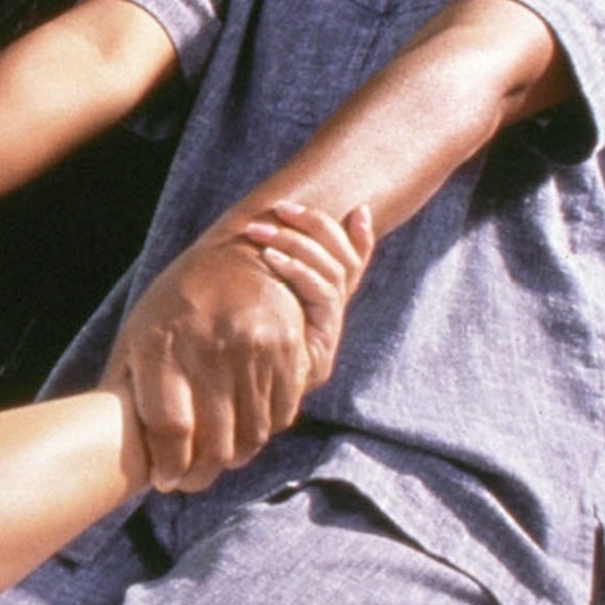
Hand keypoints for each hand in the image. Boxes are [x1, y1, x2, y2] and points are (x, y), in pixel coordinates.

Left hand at [103, 200, 374, 492]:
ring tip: (216, 463)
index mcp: (162, 344)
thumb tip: (104, 440)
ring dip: (233, 459)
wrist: (238, 252)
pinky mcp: (287, 350)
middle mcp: (209, 347)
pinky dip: (262, 434)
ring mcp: (253, 348)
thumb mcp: (138, 333)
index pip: (170, 429)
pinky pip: (280, 415)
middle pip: (212, 440)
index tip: (167, 482)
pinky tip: (244, 436)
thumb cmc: (175, 302)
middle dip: (200, 474)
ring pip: (250, 434)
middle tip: (191, 483)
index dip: (170, 466)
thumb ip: (127, 384)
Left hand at [239, 200, 375, 386]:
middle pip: (344, 261)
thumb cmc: (244, 342)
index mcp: (324, 304)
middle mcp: (332, 315)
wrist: (244, 397)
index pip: (354, 264)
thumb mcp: (261, 303)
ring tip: (263, 232)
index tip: (359, 211)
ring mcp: (329, 328)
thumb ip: (282, 271)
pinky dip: (298, 271)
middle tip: (281, 208)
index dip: (361, 238)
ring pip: (332, 272)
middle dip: (315, 226)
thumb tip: (297, 241)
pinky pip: (322, 295)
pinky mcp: (322, 341)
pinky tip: (271, 258)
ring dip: (297, 244)